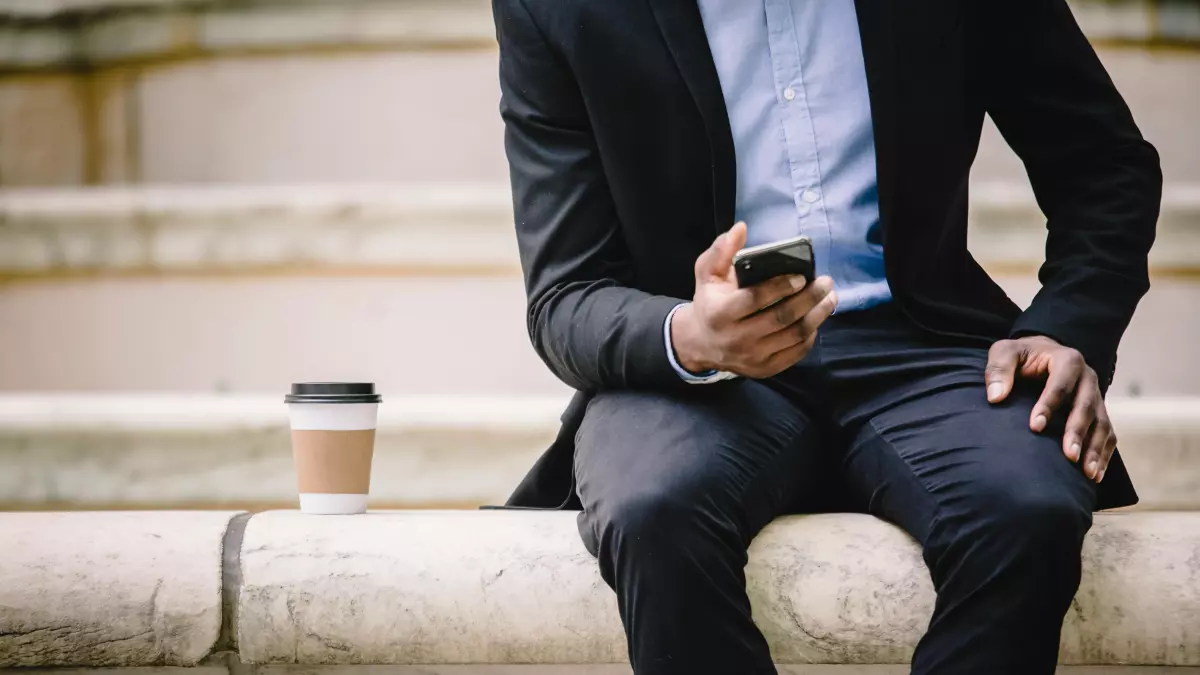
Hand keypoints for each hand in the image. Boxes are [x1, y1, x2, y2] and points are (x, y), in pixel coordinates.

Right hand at [671, 222, 836, 378]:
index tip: (801, 275)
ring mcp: (751, 357)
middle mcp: (736, 338)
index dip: (780, 287)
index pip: (755, 299)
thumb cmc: (709, 302)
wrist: (700, 343)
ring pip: (793, 336)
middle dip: (808, 299)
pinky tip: (817, 319)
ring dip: (817, 316)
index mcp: (720, 313)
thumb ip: (721, 251)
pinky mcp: (764, 369)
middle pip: (781, 318)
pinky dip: (810, 336)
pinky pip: (795, 353)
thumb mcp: (707, 274)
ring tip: (830, 298)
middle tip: (826, 283)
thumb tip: (740, 228)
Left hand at [985, 335, 1113, 481]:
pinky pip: (1108, 434)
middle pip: (1086, 406)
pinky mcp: (1099, 411)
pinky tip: (1095, 475)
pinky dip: (1104, 454)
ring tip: (1088, 473)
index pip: (1060, 384)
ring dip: (1095, 448)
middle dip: (1077, 432)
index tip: (1035, 427)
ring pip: (1102, 423)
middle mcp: (1087, 377)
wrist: (1041, 354)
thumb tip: (995, 397)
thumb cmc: (1021, 356)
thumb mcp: (1004, 352)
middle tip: (1068, 456)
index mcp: (1067, 360)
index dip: (1049, 405)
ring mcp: (1097, 395)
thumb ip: (998, 369)